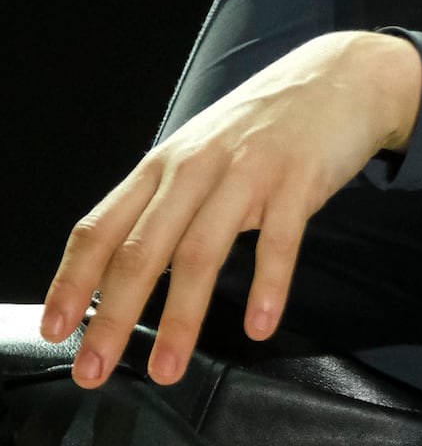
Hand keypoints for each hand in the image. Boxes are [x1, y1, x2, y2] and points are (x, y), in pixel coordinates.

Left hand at [41, 30, 421, 388]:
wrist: (342, 76)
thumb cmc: (267, 124)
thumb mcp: (202, 152)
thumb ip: (167, 201)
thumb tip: (123, 268)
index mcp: (163, 166)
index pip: (101, 228)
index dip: (72, 281)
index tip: (55, 330)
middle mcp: (196, 168)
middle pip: (142, 250)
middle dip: (113, 316)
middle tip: (95, 370)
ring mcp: (248, 173)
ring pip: (201, 253)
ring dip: (180, 318)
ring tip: (168, 368)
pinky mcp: (299, 181)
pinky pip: (279, 242)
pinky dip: (267, 287)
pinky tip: (259, 324)